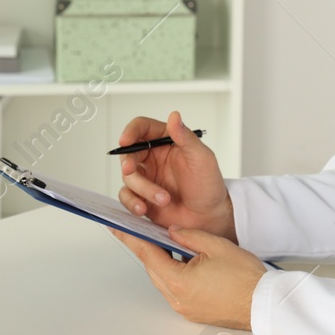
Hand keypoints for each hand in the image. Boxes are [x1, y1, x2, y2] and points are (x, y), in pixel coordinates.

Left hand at [108, 225, 266, 329]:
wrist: (265, 304)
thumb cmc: (247, 279)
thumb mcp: (217, 246)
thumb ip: (189, 236)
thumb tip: (171, 232)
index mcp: (179, 281)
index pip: (147, 254)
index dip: (131, 238)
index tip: (116, 228)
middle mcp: (178, 298)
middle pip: (154, 268)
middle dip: (147, 248)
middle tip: (139, 230)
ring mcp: (185, 308)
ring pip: (164, 280)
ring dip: (163, 262)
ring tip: (163, 244)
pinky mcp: (194, 312)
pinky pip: (176, 290)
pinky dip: (175, 274)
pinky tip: (182, 262)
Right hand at [116, 111, 234, 239]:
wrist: (208, 217)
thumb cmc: (208, 185)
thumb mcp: (202, 158)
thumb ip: (186, 137)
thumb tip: (174, 116)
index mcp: (166, 143)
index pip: (143, 129)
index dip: (131, 131)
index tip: (125, 140)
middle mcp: (153, 158)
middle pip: (129, 153)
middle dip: (128, 162)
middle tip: (130, 170)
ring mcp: (146, 178)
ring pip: (128, 177)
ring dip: (142, 189)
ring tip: (163, 199)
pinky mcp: (142, 197)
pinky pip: (127, 196)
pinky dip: (132, 202)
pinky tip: (143, 208)